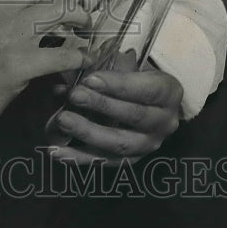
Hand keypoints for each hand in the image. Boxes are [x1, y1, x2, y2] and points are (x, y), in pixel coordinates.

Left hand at [49, 50, 183, 165]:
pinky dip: (79, 157)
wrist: (152, 103)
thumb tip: (71, 71)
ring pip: (119, 143)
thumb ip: (104, 68)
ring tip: (62, 120)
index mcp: (168, 92)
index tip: (90, 78)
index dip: (117, 84)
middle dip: (100, 105)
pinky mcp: (132, 160)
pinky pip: (105, 161)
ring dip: (88, 132)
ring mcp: (149, 144)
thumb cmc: (135, 77)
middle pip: (133, 115)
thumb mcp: (129, 66)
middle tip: (73, 96)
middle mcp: (164, 121)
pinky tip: (58, 151)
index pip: (145, 89)